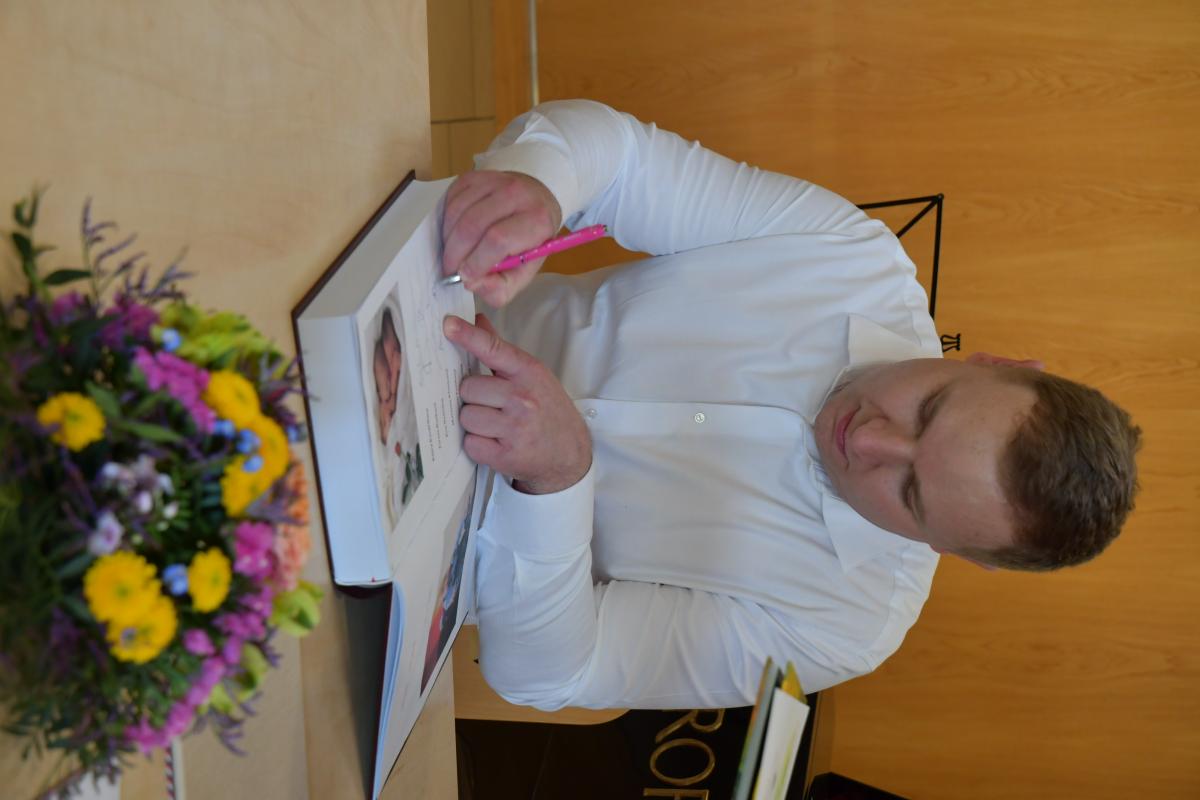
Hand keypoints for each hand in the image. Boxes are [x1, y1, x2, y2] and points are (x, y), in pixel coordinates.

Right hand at [441, 170, 562, 307]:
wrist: (535, 201)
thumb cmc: (529, 241)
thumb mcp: (524, 272)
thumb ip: (501, 287)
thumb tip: (472, 283)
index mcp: (537, 220)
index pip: (498, 240)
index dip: (476, 262)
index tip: (465, 276)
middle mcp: (517, 194)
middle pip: (472, 225)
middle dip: (455, 253)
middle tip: (451, 269)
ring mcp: (495, 180)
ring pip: (458, 212)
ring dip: (448, 239)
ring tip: (453, 254)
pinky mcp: (477, 175)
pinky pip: (451, 199)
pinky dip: (447, 222)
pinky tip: (454, 234)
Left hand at [443, 313, 590, 493]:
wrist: (570, 453)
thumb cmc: (548, 410)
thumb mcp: (532, 375)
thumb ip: (500, 350)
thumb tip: (477, 320)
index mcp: (528, 373)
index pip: (493, 348)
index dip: (468, 336)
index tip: (448, 325)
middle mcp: (522, 398)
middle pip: (468, 388)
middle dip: (473, 397)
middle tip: (492, 405)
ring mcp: (515, 428)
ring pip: (466, 417)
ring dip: (474, 422)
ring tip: (495, 426)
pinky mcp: (506, 455)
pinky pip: (470, 443)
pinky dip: (477, 445)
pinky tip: (495, 443)